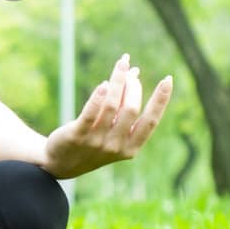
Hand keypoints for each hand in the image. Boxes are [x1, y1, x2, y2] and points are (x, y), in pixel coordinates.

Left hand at [42, 54, 173, 179]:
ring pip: (111, 106)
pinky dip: (98, 97)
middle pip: (131, 109)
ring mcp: (97, 142)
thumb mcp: (113, 129)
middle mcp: (116, 146)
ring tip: (121, 65)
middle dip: (133, 86)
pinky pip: (90, 113)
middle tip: (129, 70)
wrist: (61, 163)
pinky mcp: (77, 136)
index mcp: (131, 147)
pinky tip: (104, 83)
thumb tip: (134, 72)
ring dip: (117, 81)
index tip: (168, 79)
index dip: (161, 100)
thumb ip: (124, 106)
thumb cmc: (93, 141)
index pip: (151, 121)